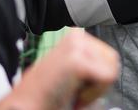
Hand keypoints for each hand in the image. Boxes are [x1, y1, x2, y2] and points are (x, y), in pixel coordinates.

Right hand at [0, 28, 119, 109]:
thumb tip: (111, 67)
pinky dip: (91, 94)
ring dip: (93, 89)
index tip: (75, 86)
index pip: (109, 56)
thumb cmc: (47, 94)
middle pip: (112, 60)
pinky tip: (71, 93)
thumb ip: (90, 63)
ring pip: (111, 69)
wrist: (25, 106)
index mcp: (76, 36)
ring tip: (71, 90)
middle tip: (73, 90)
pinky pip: (106, 78)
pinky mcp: (76, 60)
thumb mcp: (73, 70)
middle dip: (97, 82)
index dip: (96, 79)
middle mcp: (76, 35)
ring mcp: (76, 46)